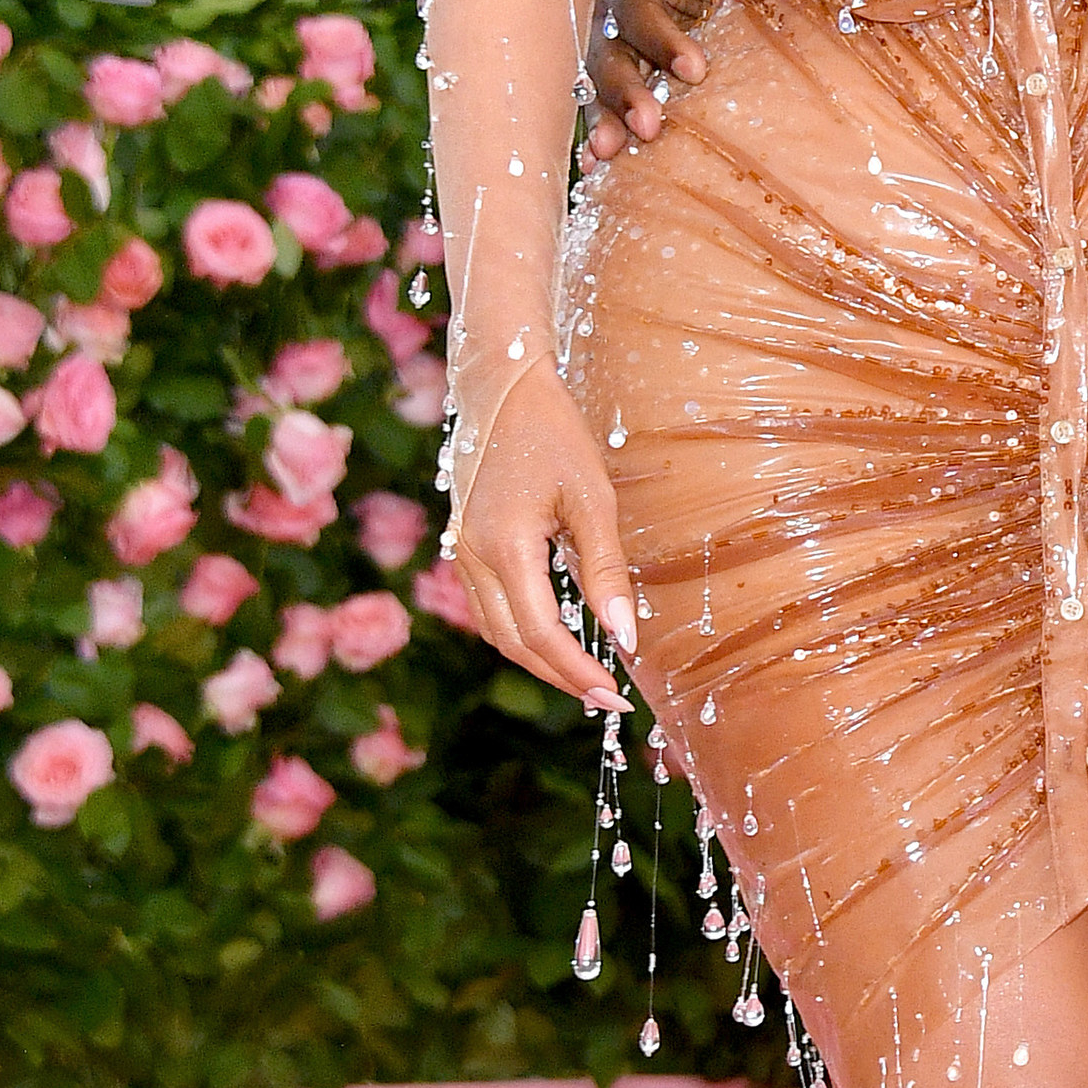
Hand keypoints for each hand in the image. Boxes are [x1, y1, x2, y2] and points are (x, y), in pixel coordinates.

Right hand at [446, 363, 639, 709]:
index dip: (577, 672)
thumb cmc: (553, 435)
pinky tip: (553, 638)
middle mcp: (472, 558)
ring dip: (538, 661)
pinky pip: (487, 608)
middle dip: (560, 677)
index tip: (615, 695)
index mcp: (503, 548)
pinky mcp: (464, 545)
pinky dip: (519, 633)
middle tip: (607, 699)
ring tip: (585, 677)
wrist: (502, 389)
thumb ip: (606, 570)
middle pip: (513, 644)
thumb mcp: (592, 499)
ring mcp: (461, 553)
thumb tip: (625, 636)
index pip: (541, 634)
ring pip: (496, 631)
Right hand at [583, 0, 715, 160]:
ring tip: (608, 153)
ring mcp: (600, 56)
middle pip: (607, 58)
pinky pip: (593, 112)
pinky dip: (592, 140)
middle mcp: (604, 21)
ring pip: (593, 90)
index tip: (697, 70)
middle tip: (651, 127)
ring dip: (601, 122)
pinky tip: (593, 169)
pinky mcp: (605, 85)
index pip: (640, 13)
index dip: (665, 41)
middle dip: (626, 93)